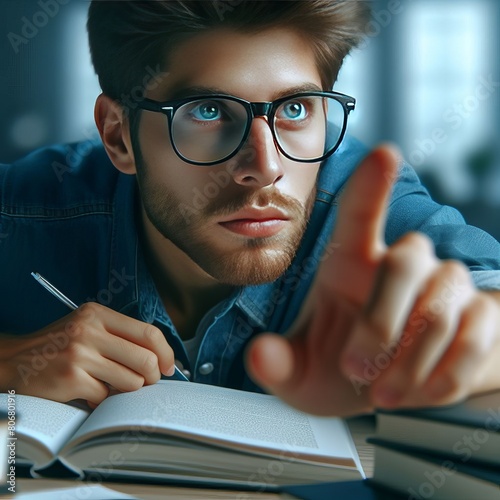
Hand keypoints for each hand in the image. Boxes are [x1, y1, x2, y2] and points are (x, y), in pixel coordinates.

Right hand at [0, 303, 174, 405]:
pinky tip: (88, 394)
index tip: (169, 367)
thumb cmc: (58, 346)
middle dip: (152, 377)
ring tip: (111, 387)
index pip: (148, 332)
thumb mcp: (87, 327)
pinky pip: (106, 397)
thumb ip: (120, 336)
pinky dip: (102, 401)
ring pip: (131, 382)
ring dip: (126, 391)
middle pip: (145, 359)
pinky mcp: (71, 379)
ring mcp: (79, 355)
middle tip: (146, 383)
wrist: (12, 360)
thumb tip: (159, 358)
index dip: (165, 353)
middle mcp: (89, 330)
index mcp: (98, 314)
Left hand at [246, 145, 499, 415]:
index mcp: (350, 265)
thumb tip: (260, 355)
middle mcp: (400, 264)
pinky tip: (424, 390)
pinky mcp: (479, 316)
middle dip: (380, 324)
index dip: (372, 184)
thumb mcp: (302, 375)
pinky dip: (447, 373)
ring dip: (410, 359)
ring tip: (384, 392)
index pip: (361, 214)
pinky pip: (476, 333)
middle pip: (405, 260)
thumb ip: (277, 364)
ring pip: (441, 305)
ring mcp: (444, 287)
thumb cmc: (344, 371)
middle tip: (356, 371)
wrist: (396, 393)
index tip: (385, 153)